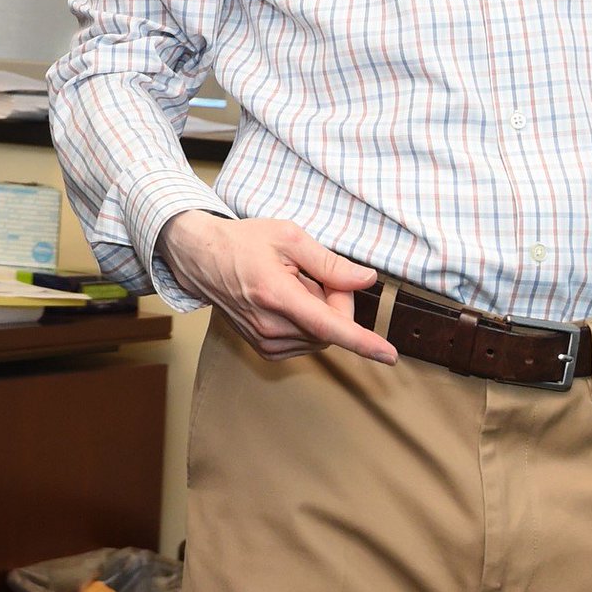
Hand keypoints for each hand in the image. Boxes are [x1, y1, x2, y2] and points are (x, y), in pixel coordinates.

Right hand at [156, 211, 396, 364]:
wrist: (203, 259)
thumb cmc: (245, 242)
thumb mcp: (289, 237)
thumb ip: (330, 262)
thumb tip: (365, 279)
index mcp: (276, 295)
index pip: (328, 326)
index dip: (362, 341)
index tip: (389, 354)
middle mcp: (270, 326)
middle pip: (331, 326)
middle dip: (335, 301)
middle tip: (314, 273)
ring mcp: (265, 342)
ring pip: (320, 336)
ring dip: (320, 311)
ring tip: (292, 284)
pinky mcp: (265, 350)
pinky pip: (306, 341)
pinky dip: (308, 322)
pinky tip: (287, 300)